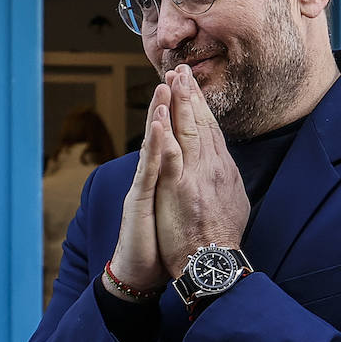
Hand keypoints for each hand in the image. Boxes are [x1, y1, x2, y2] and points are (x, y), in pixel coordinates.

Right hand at [104, 82, 171, 296]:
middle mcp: (155, 175)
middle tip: (176, 70)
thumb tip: (201, 168)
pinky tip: (155, 125)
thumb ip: (184, 183)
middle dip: (172, 100)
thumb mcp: (179, 207)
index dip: (184, 109)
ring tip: (165, 85)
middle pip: (165, 132)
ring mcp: (145, 185)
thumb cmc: (162, 242)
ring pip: (155, 143)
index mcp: (169, 175)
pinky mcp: (139, 199)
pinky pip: (149, 167)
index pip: (179, 136)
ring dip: (160, 112)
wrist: (142, 271)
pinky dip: (153, 144)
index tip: (191, 83)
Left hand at [154, 65, 249, 277]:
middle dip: (190, 95)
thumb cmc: (219, 240)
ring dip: (179, 104)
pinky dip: (165, 134)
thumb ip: (226, 182)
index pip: (211, 130)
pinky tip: (161, 115)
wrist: (215, 265)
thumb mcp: (232, 204)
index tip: (192, 86)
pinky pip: (171, 154)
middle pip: (200, 123)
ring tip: (172, 80)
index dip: (200, 106)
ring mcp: (196, 176)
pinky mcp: (180, 188)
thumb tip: (226, 169)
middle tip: (181, 70)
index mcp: (222, 171)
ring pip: (187, 131)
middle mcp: (212, 168)